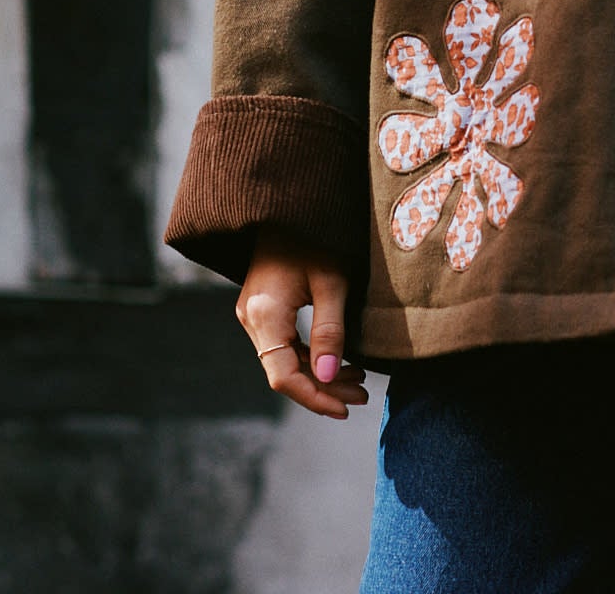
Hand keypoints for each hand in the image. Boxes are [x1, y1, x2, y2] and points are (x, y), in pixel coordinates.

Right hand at [236, 223, 368, 419]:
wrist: (290, 206)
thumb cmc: (316, 236)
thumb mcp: (332, 281)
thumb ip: (330, 330)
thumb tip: (328, 376)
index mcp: (264, 313)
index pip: (283, 375)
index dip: (314, 397)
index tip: (345, 409)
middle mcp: (251, 318)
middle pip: (285, 371)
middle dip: (324, 388)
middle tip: (362, 395)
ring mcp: (254, 314)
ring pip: (285, 360)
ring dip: (320, 374)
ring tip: (359, 382)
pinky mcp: (263, 309)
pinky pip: (284, 344)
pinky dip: (311, 356)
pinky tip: (340, 362)